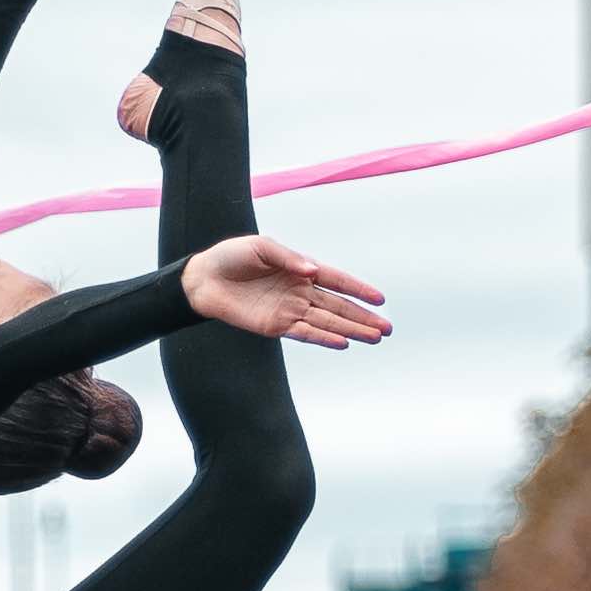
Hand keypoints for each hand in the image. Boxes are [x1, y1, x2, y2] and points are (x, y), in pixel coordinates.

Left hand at [185, 233, 389, 347]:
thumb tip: (311, 271)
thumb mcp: (262, 247)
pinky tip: (343, 342)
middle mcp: (300, 292)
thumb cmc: (232, 257)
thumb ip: (289, 258)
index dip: (358, 289)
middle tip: (387, 328)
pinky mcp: (276, 326)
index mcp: (300, 269)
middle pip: (338, 307)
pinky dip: (323, 338)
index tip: (380, 299)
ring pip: (327, 323)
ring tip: (374, 338)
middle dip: (363, 317)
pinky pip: (304, 333)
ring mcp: (290, 310)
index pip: (337, 280)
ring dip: (351, 331)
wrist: (203, 279)